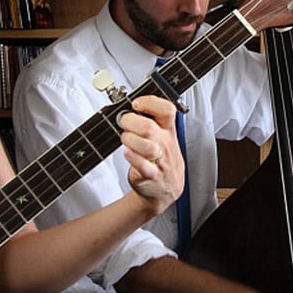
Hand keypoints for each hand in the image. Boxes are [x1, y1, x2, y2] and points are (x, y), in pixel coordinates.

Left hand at [120, 94, 183, 213]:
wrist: (165, 189)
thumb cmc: (161, 160)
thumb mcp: (164, 138)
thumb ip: (151, 122)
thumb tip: (130, 108)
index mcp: (168, 131)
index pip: (167, 110)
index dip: (150, 102)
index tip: (136, 104)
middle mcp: (165, 144)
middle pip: (149, 127)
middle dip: (130, 122)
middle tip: (124, 123)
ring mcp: (160, 161)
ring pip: (147, 147)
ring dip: (130, 140)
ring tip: (126, 141)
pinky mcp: (152, 176)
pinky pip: (143, 166)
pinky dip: (133, 159)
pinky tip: (129, 154)